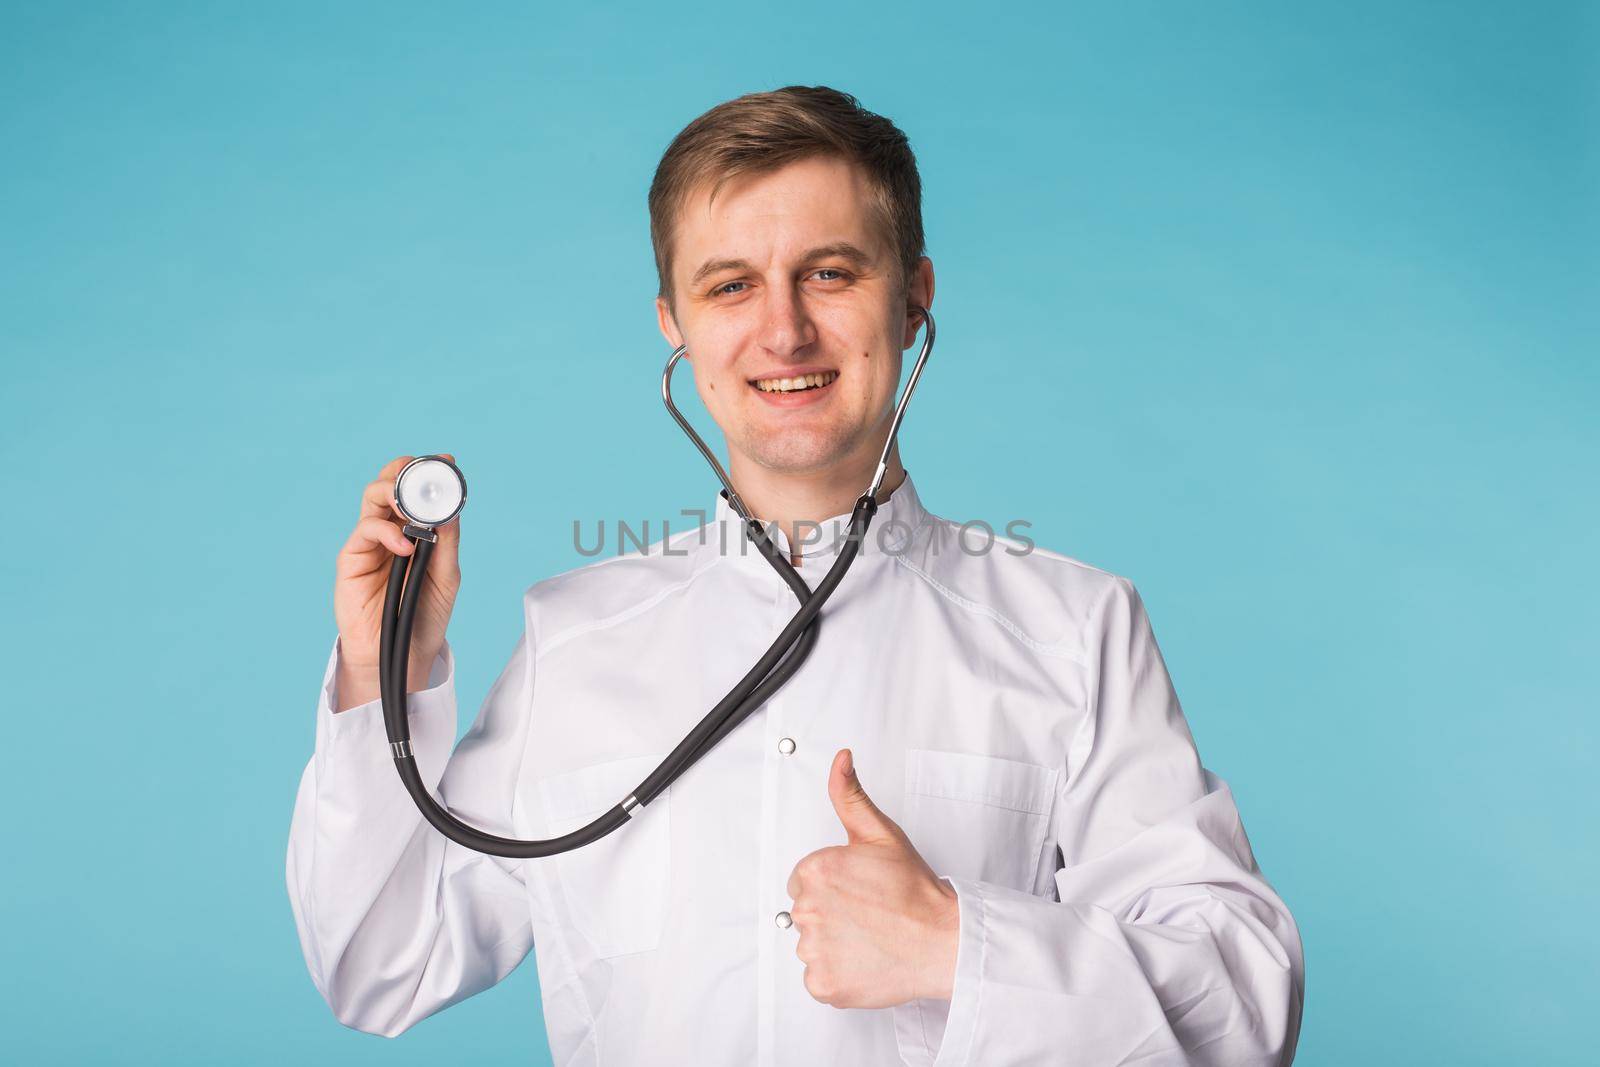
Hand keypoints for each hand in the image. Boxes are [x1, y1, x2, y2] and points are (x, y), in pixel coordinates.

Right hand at [332, 454, 461, 711]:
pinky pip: (365, 531)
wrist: (401, 656)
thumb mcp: (446, 576)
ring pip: (373, 498)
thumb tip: (450, 510)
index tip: (448, 460)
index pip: (417, 489)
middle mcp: (390, 529)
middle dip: (406, 470)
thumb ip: (446, 543)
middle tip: (425, 471)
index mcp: (415, 529)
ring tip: (412, 503)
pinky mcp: (351, 559)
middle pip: (390, 483)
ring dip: (392, 490)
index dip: (429, 471)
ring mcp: (370, 542)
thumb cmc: (423, 616)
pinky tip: (405, 546)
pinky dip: (387, 532)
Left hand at [786, 748, 959, 1008]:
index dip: (834, 886)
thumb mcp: (881, 833)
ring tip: (870, 937)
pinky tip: (864, 961)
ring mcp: (814, 949)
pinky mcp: (823, 984)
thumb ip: (850, 795)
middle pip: (805, 912)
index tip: (859, 891)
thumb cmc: (914, 890)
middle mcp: (807, 909)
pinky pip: (817, 978)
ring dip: (834, 945)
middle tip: (868, 914)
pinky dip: (837, 974)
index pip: (804, 881)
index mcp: (815, 870)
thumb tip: (840, 760)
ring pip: (811, 945)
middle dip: (832, 913)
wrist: (942, 940)